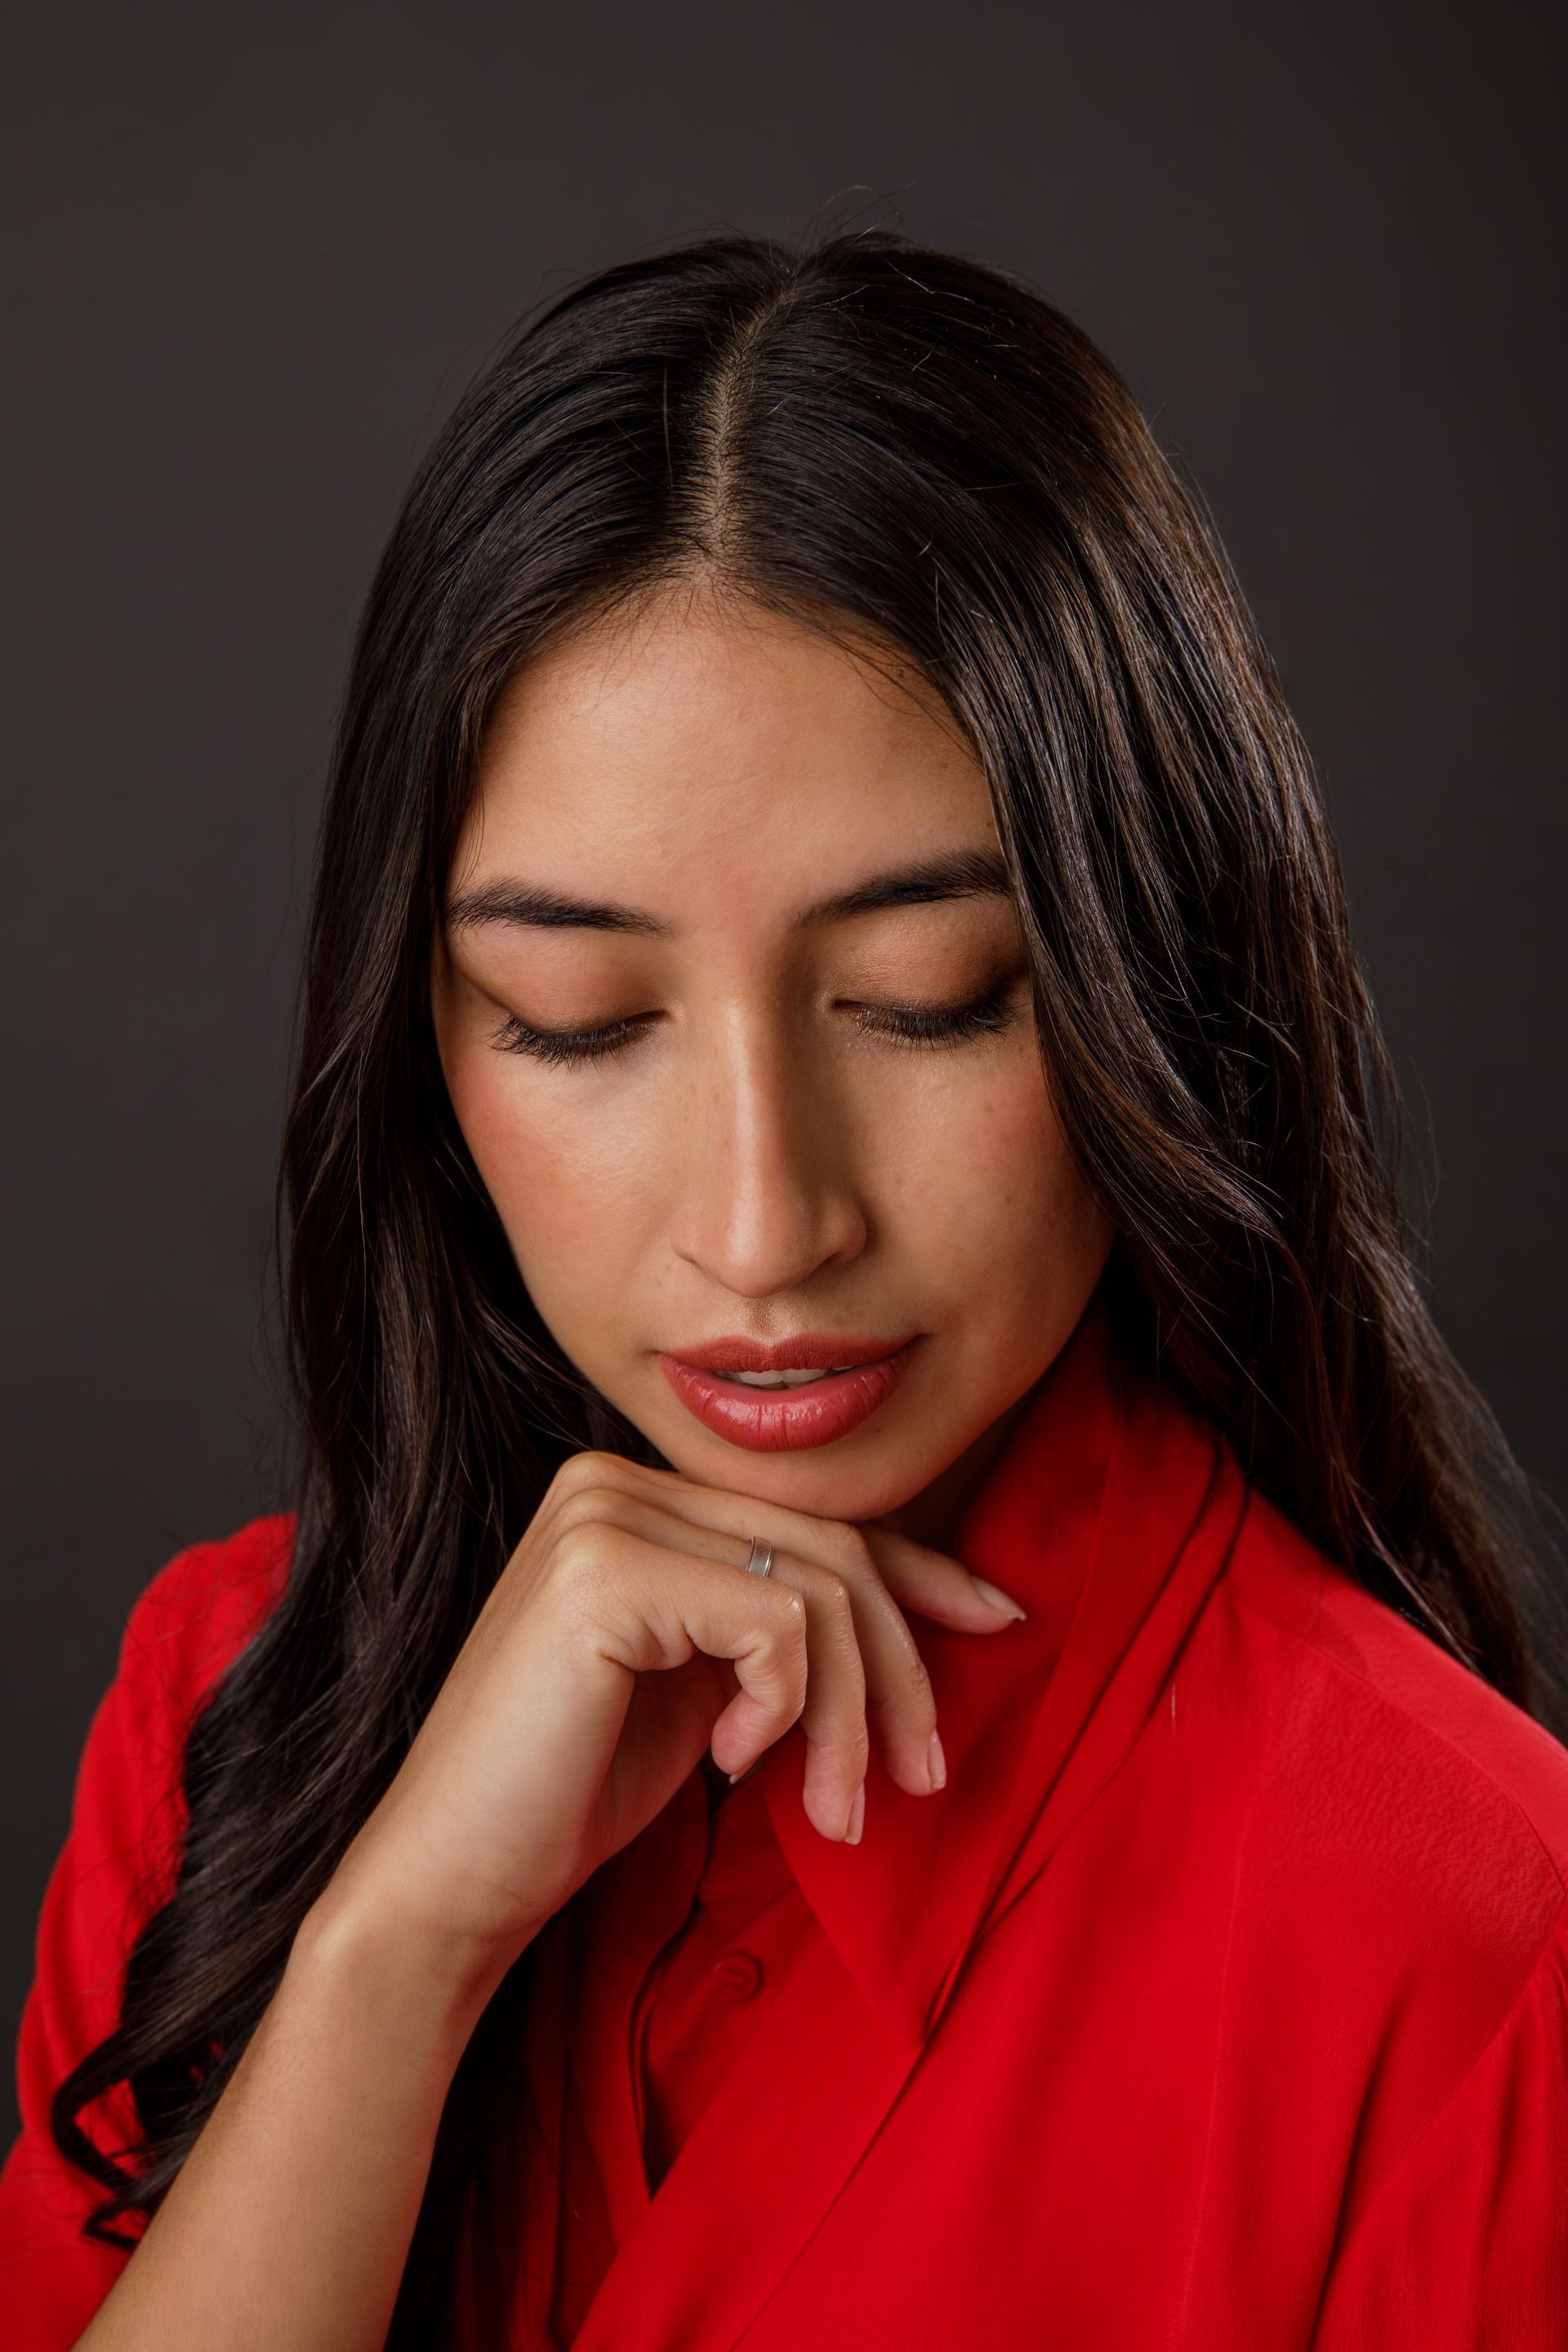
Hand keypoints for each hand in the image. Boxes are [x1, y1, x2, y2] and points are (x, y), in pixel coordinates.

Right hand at [319, 1449, 1024, 2003]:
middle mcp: (611, 1477)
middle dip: (899, 1672)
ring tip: (834, 1812)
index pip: (812, 1520)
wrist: (452, 1878)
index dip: (921, 1571)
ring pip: (820, 1592)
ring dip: (851, 1719)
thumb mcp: (707, 1687)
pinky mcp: (604, 1571)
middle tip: (920, 1780)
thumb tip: (925, 1602)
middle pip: (831, 1552)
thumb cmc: (572, 1793)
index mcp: (633, 1492)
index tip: (1001, 1622)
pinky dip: (784, 1709)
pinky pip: (776, 1625)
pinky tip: (729, 1764)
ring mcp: (602, 1515)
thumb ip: (778, 1625)